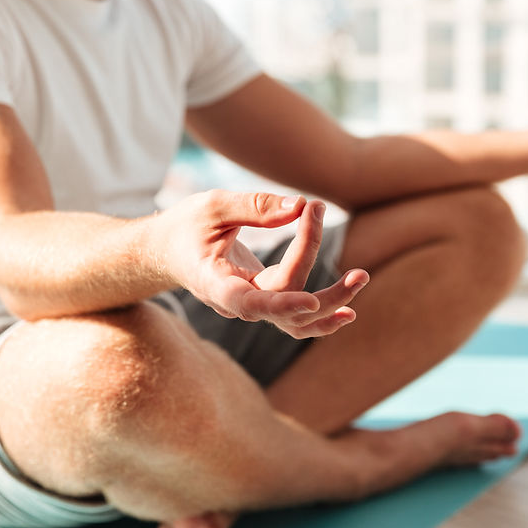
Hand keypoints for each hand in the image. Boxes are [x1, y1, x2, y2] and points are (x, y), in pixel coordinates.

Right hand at [155, 189, 368, 337]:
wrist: (167, 250)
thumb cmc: (186, 225)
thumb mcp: (214, 206)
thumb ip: (255, 207)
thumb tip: (301, 207)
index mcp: (214, 283)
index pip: (248, 303)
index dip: (279, 305)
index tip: (308, 301)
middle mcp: (235, 303)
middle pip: (284, 313)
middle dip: (324, 297)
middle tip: (360, 274)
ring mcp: (250, 306)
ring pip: (293, 321)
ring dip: (329, 305)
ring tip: (360, 280)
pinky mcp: (263, 300)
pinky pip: (294, 316)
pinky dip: (320, 311)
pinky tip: (348, 310)